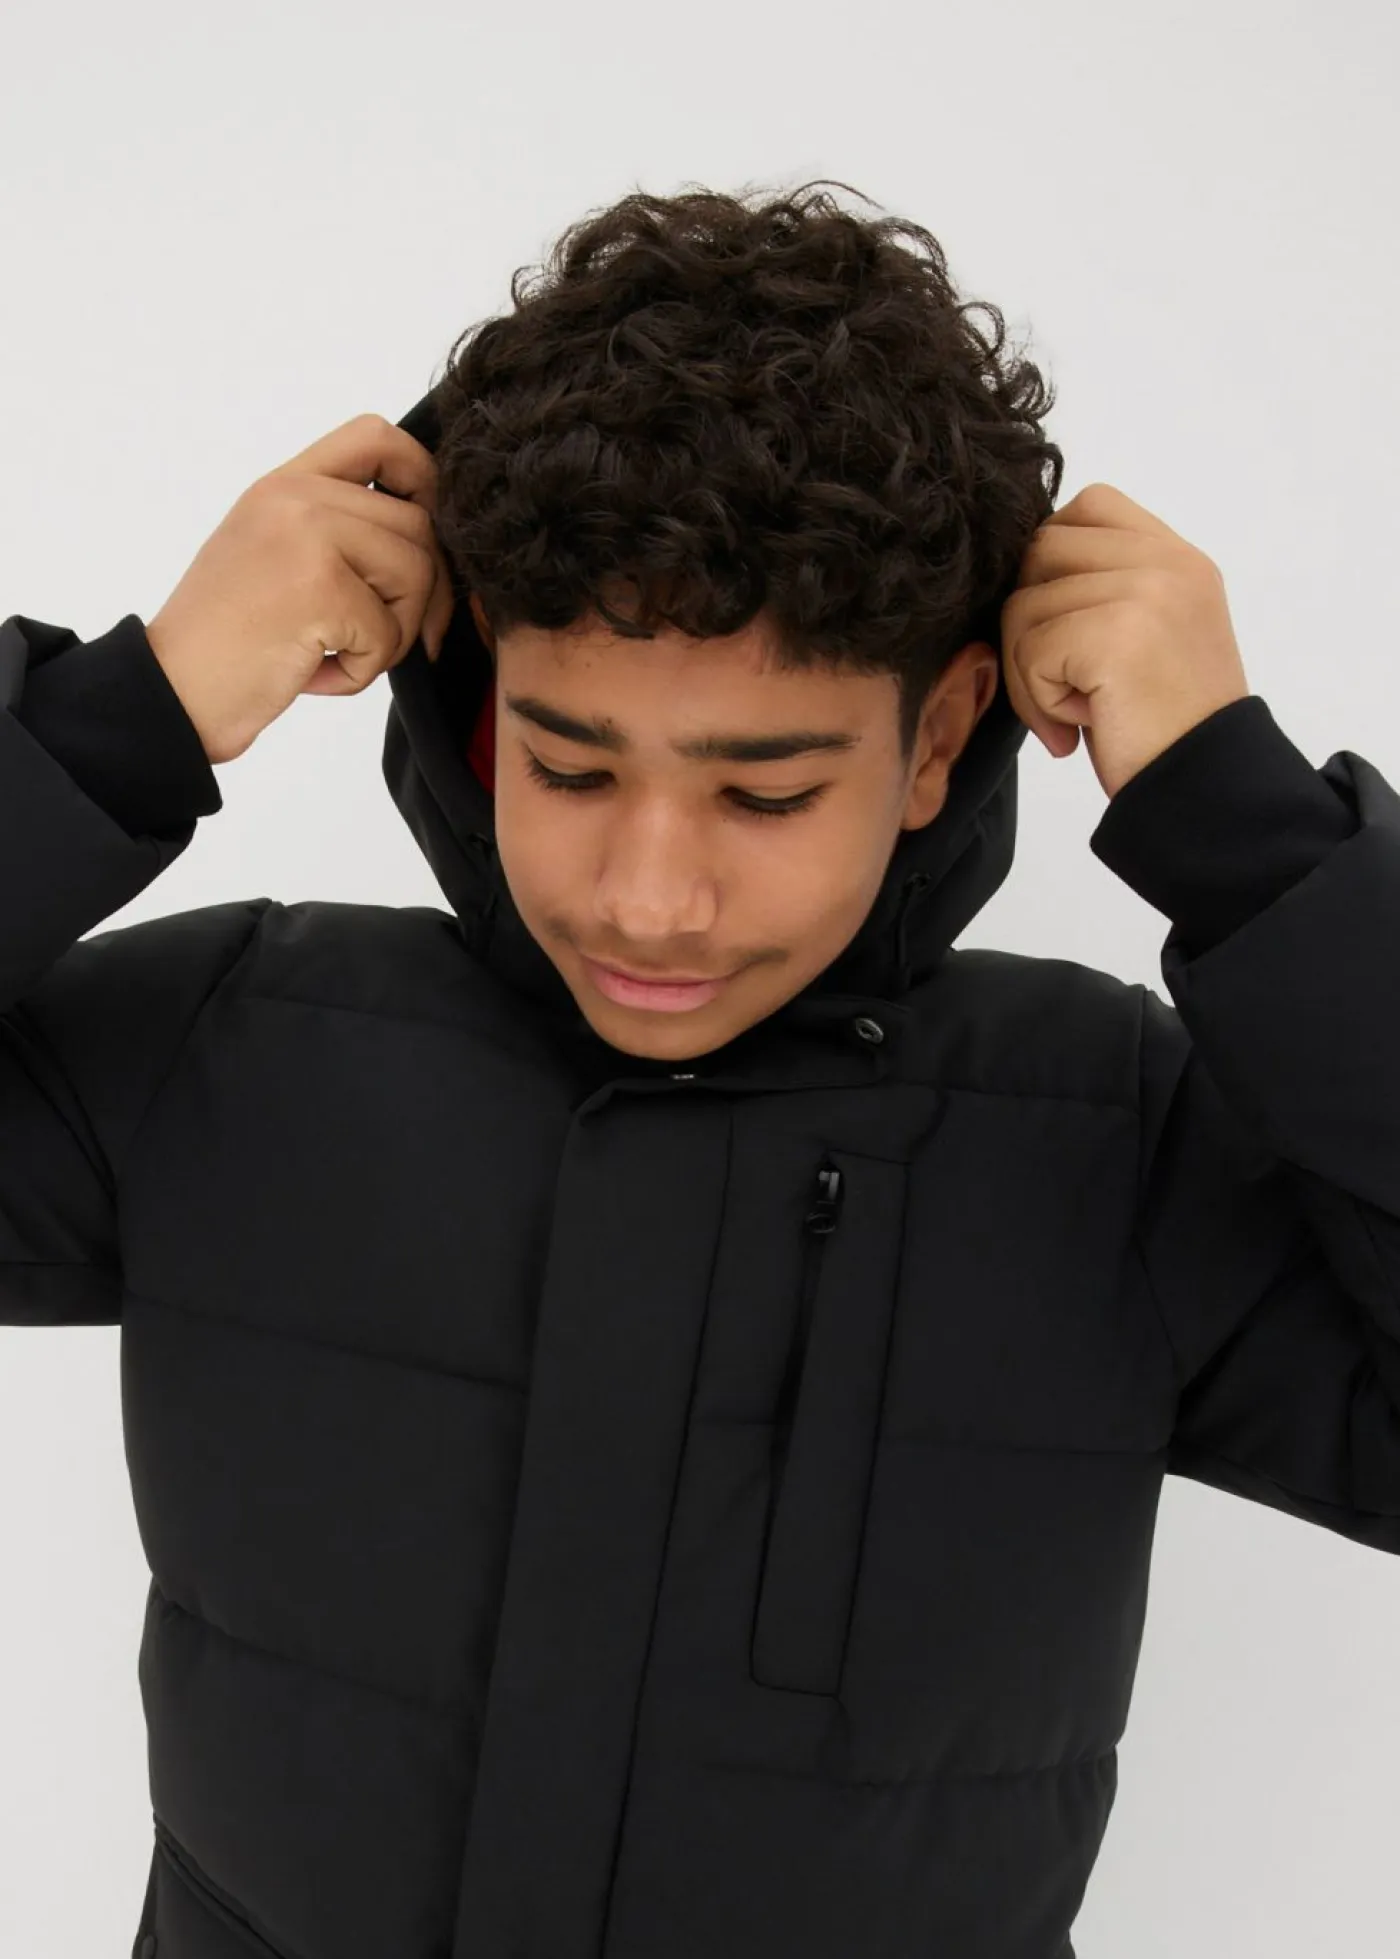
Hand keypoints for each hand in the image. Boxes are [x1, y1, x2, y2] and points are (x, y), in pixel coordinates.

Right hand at [144, 412, 456, 763]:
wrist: (172, 691)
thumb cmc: (226, 640)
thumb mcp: (273, 555)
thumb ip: (335, 528)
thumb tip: (429, 534)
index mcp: (285, 484)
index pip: (379, 438)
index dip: (423, 480)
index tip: (424, 536)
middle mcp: (295, 498)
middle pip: (418, 527)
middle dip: (420, 595)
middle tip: (380, 638)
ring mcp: (307, 538)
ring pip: (417, 576)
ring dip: (394, 636)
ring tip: (339, 655)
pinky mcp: (321, 590)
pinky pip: (391, 634)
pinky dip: (363, 672)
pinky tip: (315, 674)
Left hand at [997, 481, 1251, 800]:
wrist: (1205, 790)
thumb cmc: (1163, 729)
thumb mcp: (1144, 635)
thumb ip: (1101, 587)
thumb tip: (1017, 576)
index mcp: (1176, 557)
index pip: (1086, 508)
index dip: (1053, 565)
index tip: (1071, 631)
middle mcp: (1168, 562)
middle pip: (1039, 552)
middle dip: (1031, 625)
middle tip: (1067, 686)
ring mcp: (1147, 591)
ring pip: (1023, 606)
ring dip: (1032, 675)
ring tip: (1080, 713)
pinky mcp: (1118, 634)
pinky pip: (1030, 651)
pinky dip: (1039, 701)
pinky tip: (1080, 727)